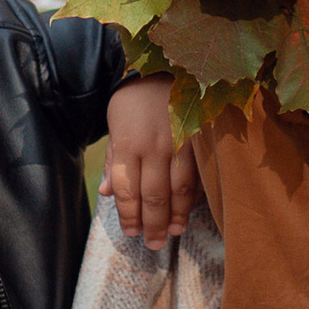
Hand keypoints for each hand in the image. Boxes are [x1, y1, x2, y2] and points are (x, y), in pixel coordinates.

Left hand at [103, 75, 198, 251]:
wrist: (166, 64)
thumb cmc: (136, 98)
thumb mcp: (116, 122)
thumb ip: (115, 158)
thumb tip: (108, 193)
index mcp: (128, 141)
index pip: (127, 189)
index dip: (129, 215)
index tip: (132, 232)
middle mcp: (153, 144)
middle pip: (152, 195)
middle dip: (153, 224)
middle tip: (154, 245)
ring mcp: (180, 142)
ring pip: (178, 189)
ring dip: (175, 216)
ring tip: (173, 233)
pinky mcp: (200, 139)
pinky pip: (198, 175)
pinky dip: (194, 197)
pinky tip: (191, 211)